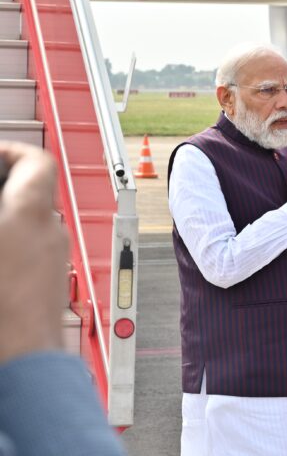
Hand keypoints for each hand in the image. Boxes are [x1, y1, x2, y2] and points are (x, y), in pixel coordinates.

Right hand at [0, 142, 68, 364]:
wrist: (20, 362)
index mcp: (32, 212)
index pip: (38, 161)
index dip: (10, 151)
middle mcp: (50, 231)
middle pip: (32, 191)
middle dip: (1, 186)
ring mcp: (53, 258)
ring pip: (29, 222)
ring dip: (6, 217)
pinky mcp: (47, 283)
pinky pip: (29, 249)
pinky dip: (10, 243)